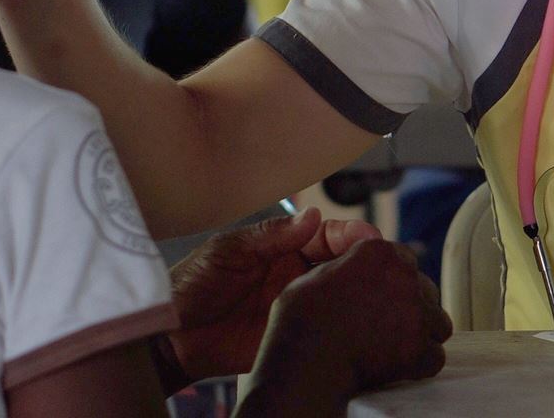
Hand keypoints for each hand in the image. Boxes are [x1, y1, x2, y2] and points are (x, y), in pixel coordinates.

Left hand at [164, 209, 380, 386]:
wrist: (169, 336)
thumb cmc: (191, 285)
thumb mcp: (228, 251)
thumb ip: (270, 236)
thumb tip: (312, 216)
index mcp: (280, 249)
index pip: (326, 236)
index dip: (350, 235)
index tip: (370, 237)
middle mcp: (293, 276)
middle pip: (340, 265)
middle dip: (364, 262)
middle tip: (384, 265)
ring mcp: (295, 308)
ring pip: (338, 297)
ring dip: (359, 293)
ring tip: (381, 293)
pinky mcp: (291, 337)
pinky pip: (324, 331)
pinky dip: (344, 327)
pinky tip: (360, 325)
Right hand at [247, 238, 450, 411]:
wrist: (305, 362)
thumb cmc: (302, 322)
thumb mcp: (316, 276)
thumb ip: (347, 265)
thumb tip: (358, 268)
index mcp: (377, 252)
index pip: (404, 259)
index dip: (394, 280)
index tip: (382, 297)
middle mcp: (403, 275)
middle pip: (424, 288)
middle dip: (411, 305)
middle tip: (386, 324)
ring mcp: (416, 312)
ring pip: (437, 321)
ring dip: (421, 332)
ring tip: (395, 344)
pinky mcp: (420, 347)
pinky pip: (435, 355)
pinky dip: (420, 363)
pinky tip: (400, 365)